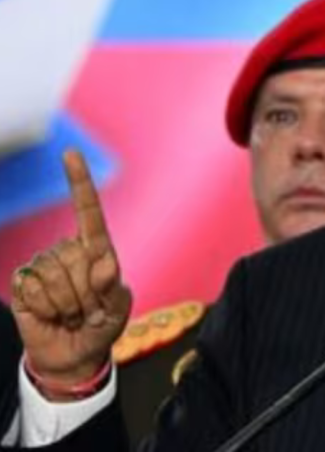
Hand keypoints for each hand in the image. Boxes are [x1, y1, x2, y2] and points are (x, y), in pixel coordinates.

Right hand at [10, 150, 131, 399]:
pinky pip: (34, 289)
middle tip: (89, 309)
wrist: (73, 354)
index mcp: (97, 251)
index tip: (70, 153)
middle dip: (86, 292)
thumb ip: (114, 290)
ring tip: (72, 314)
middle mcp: (68, 251)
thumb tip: (104, 266)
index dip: (79, 183)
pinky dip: (46, 308)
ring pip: (54, 275)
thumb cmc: (102, 327)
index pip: (88, 212)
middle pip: (74, 258)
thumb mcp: (118, 311)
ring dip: (67, 303)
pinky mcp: (23, 283)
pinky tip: (52, 315)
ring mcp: (43, 266)